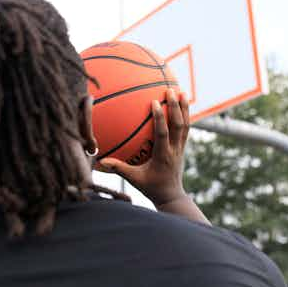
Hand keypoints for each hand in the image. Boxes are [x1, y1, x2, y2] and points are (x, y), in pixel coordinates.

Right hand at [98, 88, 189, 206]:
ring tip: (182, 92)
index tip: (155, 102)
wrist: (170, 196)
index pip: (162, 134)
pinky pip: (185, 129)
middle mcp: (174, 150)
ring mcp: (180, 148)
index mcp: (163, 156)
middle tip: (170, 90)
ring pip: (186, 125)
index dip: (160, 118)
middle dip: (175, 107)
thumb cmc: (150, 187)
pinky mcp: (182, 148)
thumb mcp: (134, 179)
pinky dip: (184, 115)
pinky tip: (181, 105)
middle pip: (178, 126)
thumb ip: (119, 169)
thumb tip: (102, 160)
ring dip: (184, 109)